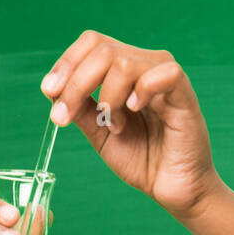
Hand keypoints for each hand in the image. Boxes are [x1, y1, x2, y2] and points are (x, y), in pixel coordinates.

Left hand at [41, 31, 220, 219]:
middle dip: (76, 83)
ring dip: (108, 98)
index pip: (92, 45)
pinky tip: (133, 111)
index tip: (49, 92)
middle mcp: (144, 65)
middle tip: (64, 116)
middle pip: (102, 49)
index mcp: (124, 70)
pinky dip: (140, 92)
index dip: (67, 63)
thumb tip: (52, 89)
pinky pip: (163, 73)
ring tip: (115, 127)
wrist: (171, 189)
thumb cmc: (142, 160)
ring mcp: (164, 77)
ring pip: (123, 63)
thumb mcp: (100, 135)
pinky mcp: (184, 94)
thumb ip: (81, 111)